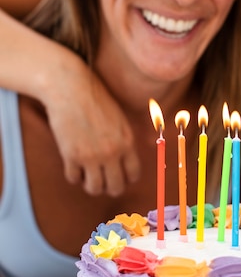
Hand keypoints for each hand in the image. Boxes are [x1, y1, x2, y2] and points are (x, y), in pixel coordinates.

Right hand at [44, 56, 139, 195]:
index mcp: (127, 141)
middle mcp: (112, 152)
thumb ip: (124, 139)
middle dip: (110, 187)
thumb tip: (126, 158)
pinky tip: (73, 167)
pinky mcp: (71, 155)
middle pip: (116, 187)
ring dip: (91, 185)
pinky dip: (74, 176)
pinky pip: (74, 178)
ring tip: (87, 176)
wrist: (70, 87)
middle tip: (103, 180)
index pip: (134, 174)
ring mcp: (91, 156)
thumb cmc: (95, 98)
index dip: (127, 178)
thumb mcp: (119, 118)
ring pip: (95, 188)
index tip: (119, 175)